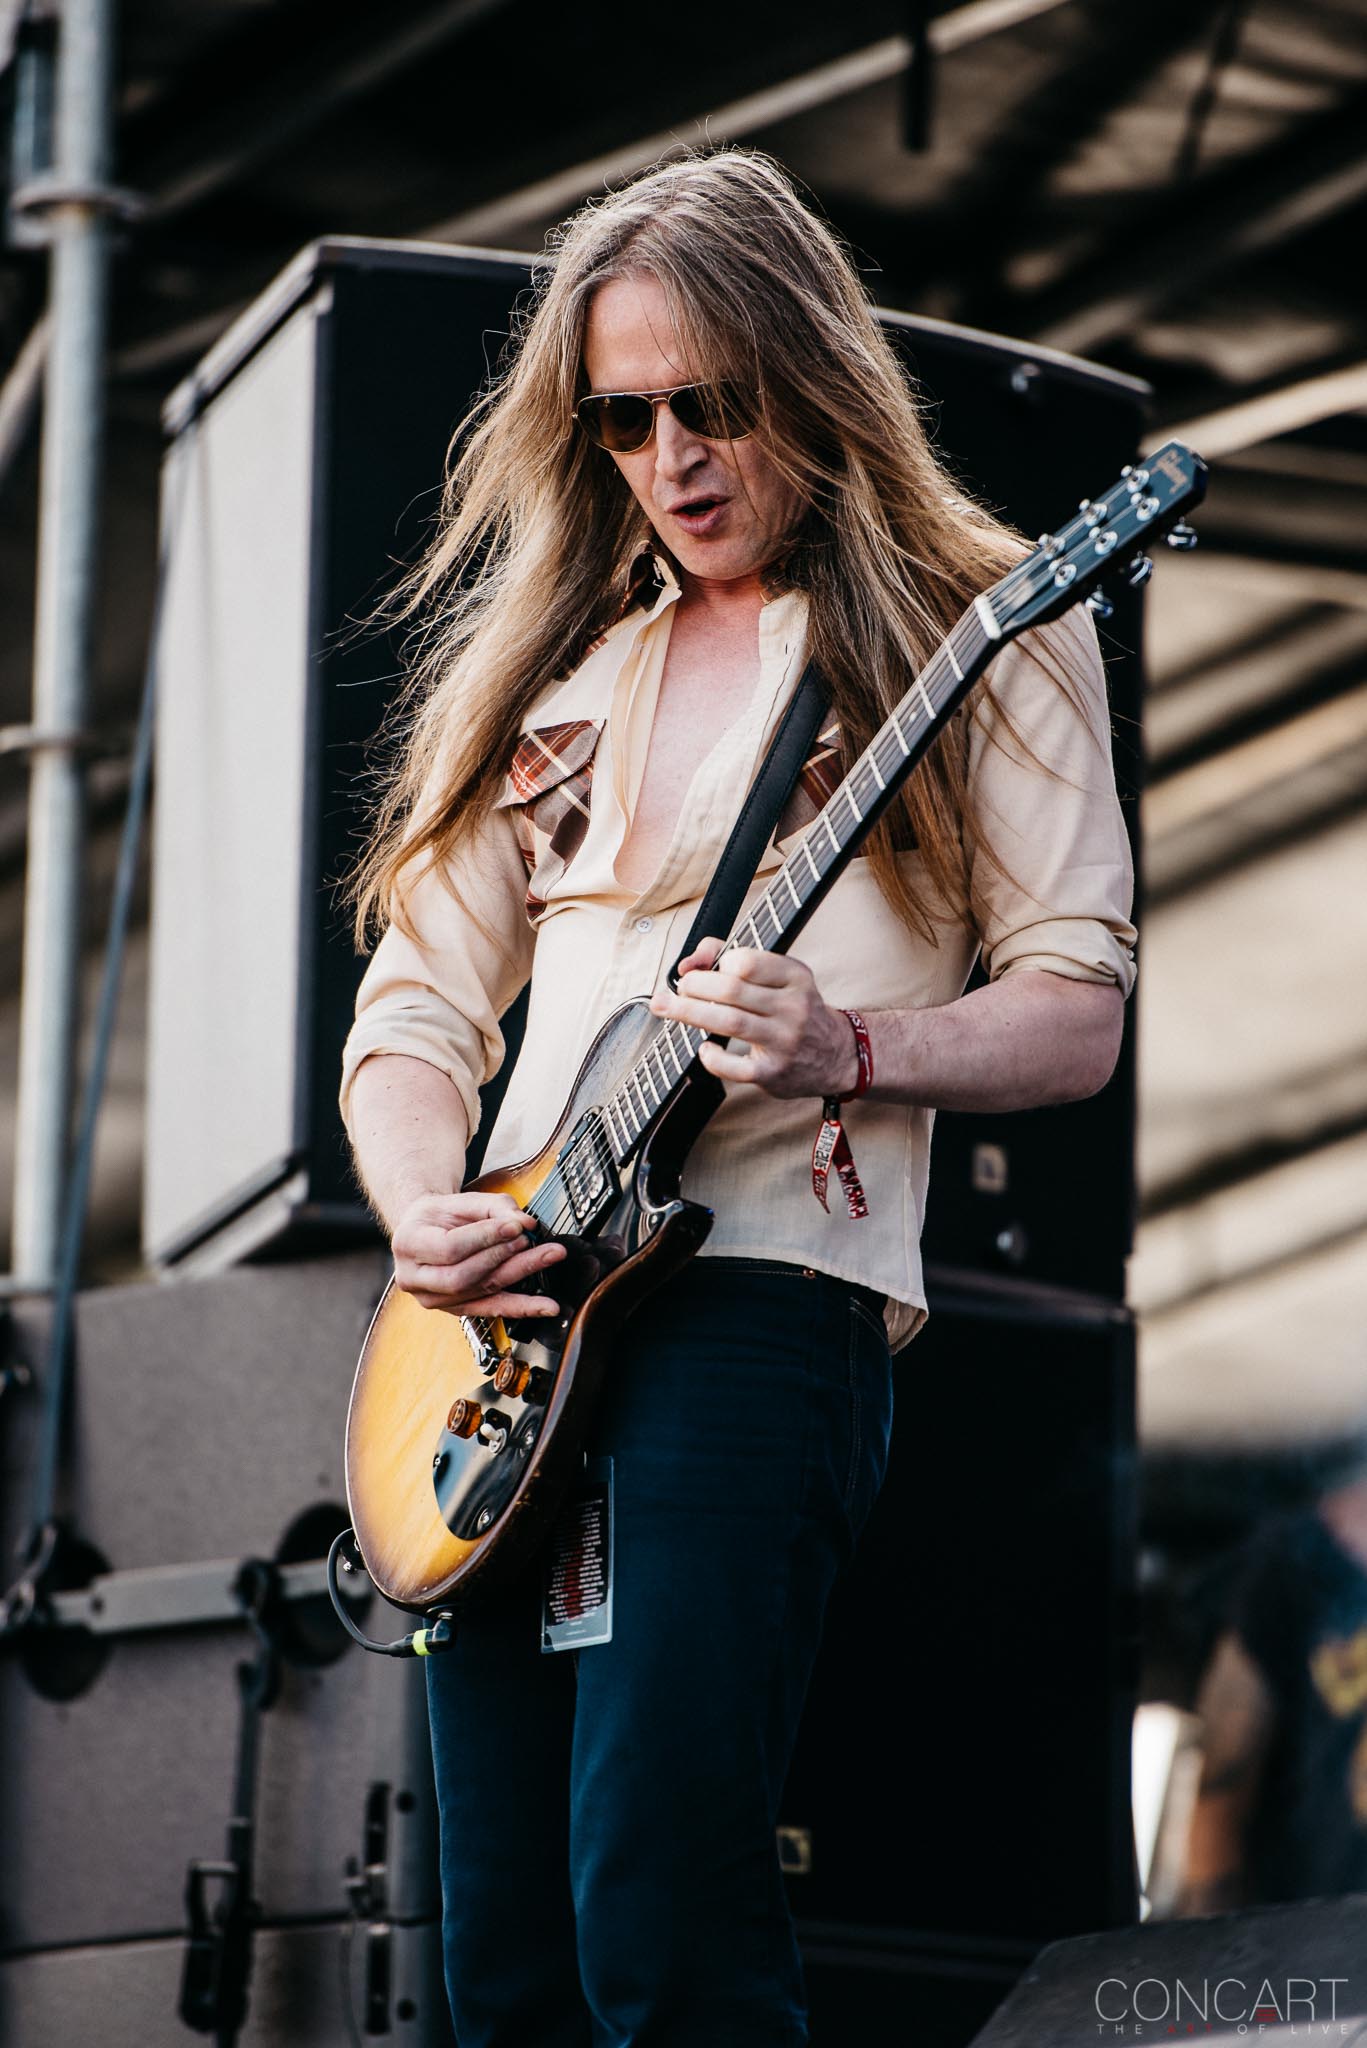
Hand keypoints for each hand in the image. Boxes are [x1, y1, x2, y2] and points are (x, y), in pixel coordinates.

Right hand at [390, 1191, 566, 1316]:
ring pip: (480, 1292)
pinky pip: (492, 1310)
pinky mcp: (455, 1310)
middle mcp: (413, 1278)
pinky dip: (522, 1307)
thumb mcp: (462, 1199)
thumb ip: (494, 1206)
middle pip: (463, 1276)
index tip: (515, 1226)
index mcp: (408, 1243)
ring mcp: (432, 1299)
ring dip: (518, 1274)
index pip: (449, 1248)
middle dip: (502, 1257)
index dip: (485, 1238)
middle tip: (530, 1240)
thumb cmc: (443, 1214)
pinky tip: (547, 1307)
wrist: (427, 1232)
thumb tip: (525, 1223)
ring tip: (548, 1257)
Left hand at [649, 938, 860, 1099]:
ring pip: (729, 1023)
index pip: (747, 961)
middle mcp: (793, 1006)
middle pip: (732, 991)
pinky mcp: (773, 1072)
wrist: (836, 1055)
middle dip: (694, 987)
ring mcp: (784, 1041)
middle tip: (678, 989)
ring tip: (667, 1007)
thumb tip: (689, 962)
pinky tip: (704, 1049)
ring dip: (689, 1013)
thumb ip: (733, 956)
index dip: (717, 963)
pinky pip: (735, 1067)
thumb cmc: (794, 1009)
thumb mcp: (779, 976)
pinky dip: (712, 1058)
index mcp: (795, 976)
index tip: (705, 970)